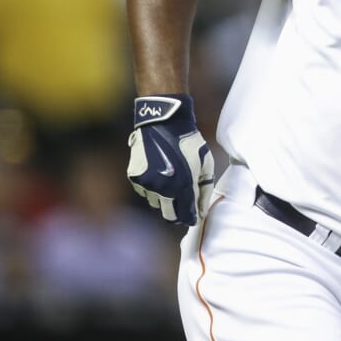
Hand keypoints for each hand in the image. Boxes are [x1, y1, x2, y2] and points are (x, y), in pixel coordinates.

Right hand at [127, 94, 214, 225]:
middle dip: (177, 213)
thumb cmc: (189, 142)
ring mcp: (147, 184)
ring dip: (164, 198)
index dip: (191, 218)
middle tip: (183, 204)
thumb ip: (205, 189)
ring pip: (156, 204)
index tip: (193, 216)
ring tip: (171, 180)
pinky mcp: (135, 177)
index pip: (186, 215)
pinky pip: (144, 192)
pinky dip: (152, 188)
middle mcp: (163, 188)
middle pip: (169, 215)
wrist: (163, 123)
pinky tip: (158, 172)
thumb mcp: (206, 163)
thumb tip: (202, 212)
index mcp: (183, 185)